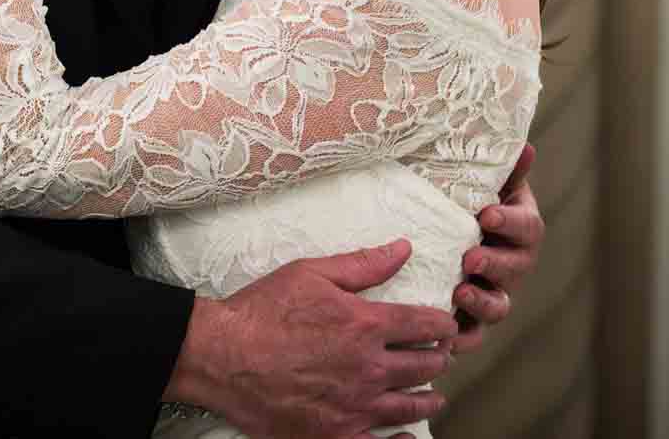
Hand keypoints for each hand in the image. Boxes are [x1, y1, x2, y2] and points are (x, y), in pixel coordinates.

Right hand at [166, 239, 457, 438]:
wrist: (222, 356)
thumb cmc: (263, 311)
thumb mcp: (311, 273)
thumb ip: (363, 264)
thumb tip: (403, 249)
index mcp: (365, 325)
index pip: (424, 325)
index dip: (442, 325)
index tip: (447, 326)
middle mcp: (369, 367)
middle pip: (424, 366)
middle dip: (439, 359)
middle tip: (441, 357)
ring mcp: (354, 406)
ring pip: (410, 405)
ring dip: (428, 398)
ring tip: (434, 396)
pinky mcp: (335, 435)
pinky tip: (408, 437)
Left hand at [449, 142, 544, 355]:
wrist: (438, 230)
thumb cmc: (462, 199)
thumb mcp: (479, 179)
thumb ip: (501, 166)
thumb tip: (524, 144)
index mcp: (518, 226)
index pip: (527, 226)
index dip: (510, 222)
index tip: (488, 214)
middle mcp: (513, 262)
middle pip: (516, 268)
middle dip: (495, 264)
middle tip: (471, 258)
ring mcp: (494, 292)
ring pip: (499, 306)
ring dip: (482, 302)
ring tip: (460, 293)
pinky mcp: (472, 319)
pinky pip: (472, 334)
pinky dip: (462, 338)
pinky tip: (444, 338)